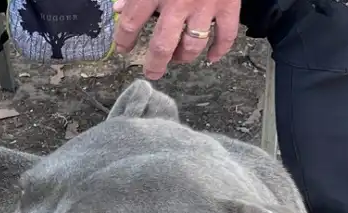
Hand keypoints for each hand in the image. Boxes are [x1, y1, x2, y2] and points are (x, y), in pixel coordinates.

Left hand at [113, 0, 241, 79]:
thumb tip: (119, 8)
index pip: (131, 24)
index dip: (124, 40)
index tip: (123, 48)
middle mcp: (177, 4)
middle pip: (162, 46)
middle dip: (155, 64)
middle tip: (151, 71)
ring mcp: (205, 7)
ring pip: (192, 45)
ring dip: (183, 57)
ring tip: (177, 58)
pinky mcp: (228, 5)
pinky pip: (226, 36)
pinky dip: (219, 50)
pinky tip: (210, 58)